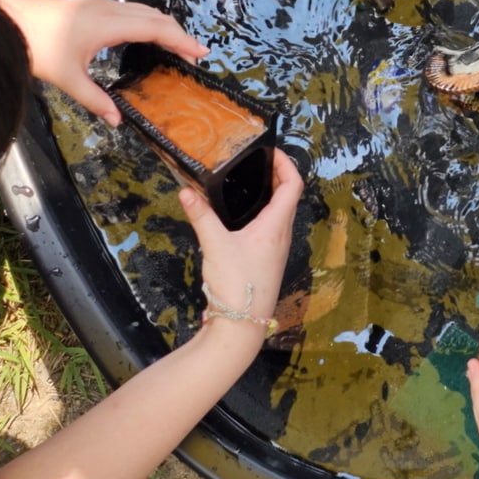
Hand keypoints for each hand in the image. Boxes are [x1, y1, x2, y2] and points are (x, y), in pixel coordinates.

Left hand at [0, 0, 208, 123]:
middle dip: (179, 34)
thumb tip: (117, 120)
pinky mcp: (94, 7)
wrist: (10, 19)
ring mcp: (102, 6)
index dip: (181, 40)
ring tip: (176, 47)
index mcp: (110, 24)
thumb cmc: (37, 46)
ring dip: (165, 26)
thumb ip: (95, 99)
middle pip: (156, 16)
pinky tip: (147, 36)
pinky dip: (150, 22)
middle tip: (194, 56)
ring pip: (145, 11)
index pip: (157, 29)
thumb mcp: (67, 78)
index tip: (201, 52)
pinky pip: (133, 11)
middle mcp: (111, 10)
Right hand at [182, 152, 302, 339]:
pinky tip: (242, 215)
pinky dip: (263, 213)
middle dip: (277, 175)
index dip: (286, 164)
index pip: (293, 185)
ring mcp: (277, 249)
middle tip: (256, 162)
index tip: (271, 151)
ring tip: (248, 182)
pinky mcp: (268, 261)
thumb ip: (201, 216)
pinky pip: (272, 228)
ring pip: (281, 213)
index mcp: (276, 226)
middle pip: (289, 196)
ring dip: (271, 194)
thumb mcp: (214, 245)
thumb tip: (185, 191)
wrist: (240, 327)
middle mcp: (282, 235)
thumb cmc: (235, 284)